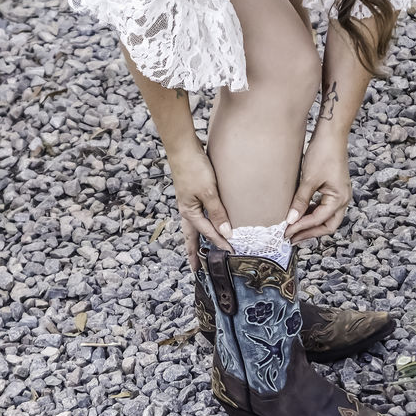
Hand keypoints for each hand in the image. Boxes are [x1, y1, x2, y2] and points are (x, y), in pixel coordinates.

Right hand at [167, 148, 231, 270]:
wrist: (183, 147)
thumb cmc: (194, 168)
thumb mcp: (209, 192)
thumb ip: (218, 212)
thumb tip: (226, 233)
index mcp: (189, 212)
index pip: (208, 233)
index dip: (220, 243)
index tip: (232, 252)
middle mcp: (186, 209)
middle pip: (191, 236)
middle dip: (193, 252)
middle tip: (195, 269)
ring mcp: (187, 202)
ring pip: (192, 226)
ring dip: (195, 240)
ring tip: (197, 251)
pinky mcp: (191, 193)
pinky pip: (196, 215)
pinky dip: (200, 224)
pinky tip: (204, 223)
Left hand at [285, 134, 351, 244]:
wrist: (331, 134)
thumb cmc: (323, 153)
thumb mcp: (309, 179)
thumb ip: (300, 202)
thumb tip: (290, 221)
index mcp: (339, 199)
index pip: (318, 221)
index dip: (301, 228)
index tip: (285, 233)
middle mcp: (344, 199)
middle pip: (327, 226)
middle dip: (309, 233)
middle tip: (291, 238)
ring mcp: (341, 195)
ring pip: (327, 219)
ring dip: (311, 225)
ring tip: (293, 229)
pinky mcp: (335, 190)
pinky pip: (325, 208)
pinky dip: (313, 214)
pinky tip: (300, 215)